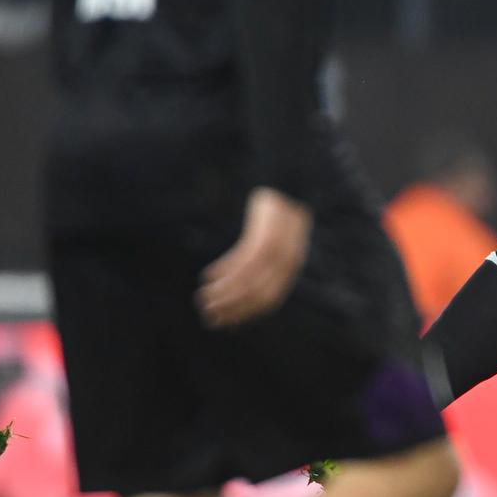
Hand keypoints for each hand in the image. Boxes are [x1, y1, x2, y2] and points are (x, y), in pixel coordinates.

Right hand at [198, 187, 313, 328]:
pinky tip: (209, 276)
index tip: (224, 324)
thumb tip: (238, 282)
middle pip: (261, 294)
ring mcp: (281, 245)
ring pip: (251, 278)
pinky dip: (227, 270)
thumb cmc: (278, 206)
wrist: (292, 172)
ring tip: (204, 298)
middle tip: (209, 317)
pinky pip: (246, 257)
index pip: (269, 300)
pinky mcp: (269, 229)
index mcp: (291, 264)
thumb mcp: (274, 233)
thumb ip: (262, 257)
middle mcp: (289, 258)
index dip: (245, 314)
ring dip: (226, 292)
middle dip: (233, 309)